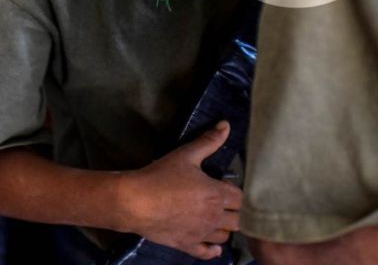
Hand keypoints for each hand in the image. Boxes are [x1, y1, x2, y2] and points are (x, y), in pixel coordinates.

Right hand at [120, 121, 242, 259]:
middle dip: (234, 212)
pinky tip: (213, 246)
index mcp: (217, 195)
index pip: (242, 199)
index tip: (223, 186)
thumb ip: (208, 141)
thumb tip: (226, 125)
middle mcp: (214, 218)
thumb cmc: (161, 176)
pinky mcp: (187, 245)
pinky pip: (207, 253)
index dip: (235, 192)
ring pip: (225, 237)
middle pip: (238, 221)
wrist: (136, 202)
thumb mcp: (186, 155)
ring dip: (224, 228)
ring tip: (216, 219)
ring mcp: (201, 234)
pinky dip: (213, 251)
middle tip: (222, 204)